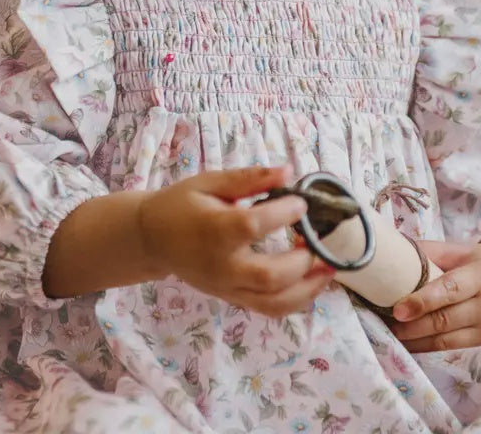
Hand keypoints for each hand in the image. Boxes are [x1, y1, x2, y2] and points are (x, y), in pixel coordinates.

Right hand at [139, 165, 336, 317]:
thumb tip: (288, 171)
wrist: (152, 238)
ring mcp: (226, 287)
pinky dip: (295, 300)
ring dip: (307, 289)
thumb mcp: (210, 182)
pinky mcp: (231, 298)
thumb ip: (249, 178)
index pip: (253, 226)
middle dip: (303, 261)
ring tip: (328, 268)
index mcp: (214, 231)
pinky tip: (311, 281)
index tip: (302, 202)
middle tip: (319, 239)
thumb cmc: (181, 204)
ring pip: (273, 303)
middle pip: (269, 276)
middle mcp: (221, 266)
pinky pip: (268, 309)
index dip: (283, 214)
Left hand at [390, 232, 480, 352]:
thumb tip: (395, 249)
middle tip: (387, 325)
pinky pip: (458, 347)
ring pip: (449, 340)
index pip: (449, 290)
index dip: (422, 301)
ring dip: (418, 341)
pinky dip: (433, 347)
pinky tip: (415, 344)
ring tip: (394, 337)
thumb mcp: (464, 250)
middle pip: (445, 320)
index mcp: (480, 276)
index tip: (398, 309)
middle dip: (413, 326)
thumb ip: (432, 252)